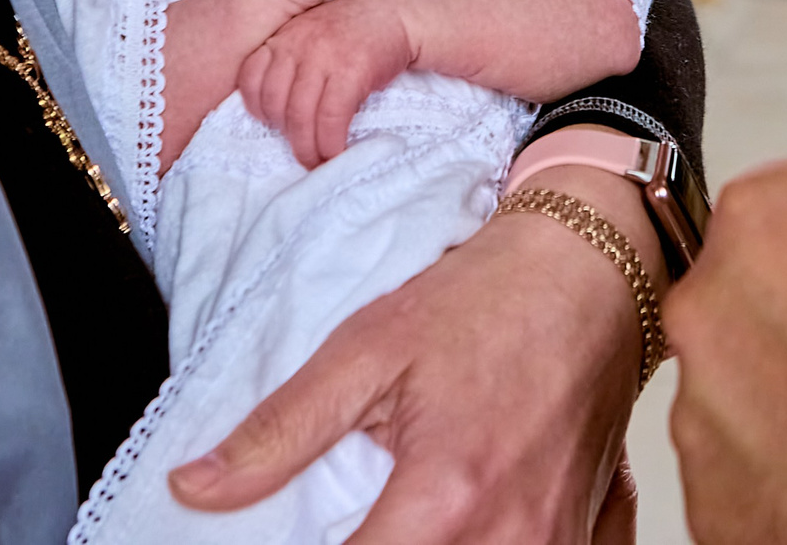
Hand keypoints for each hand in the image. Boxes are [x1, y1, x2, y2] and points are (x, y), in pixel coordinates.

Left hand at [172, 160, 659, 540]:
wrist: (590, 268)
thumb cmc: (489, 299)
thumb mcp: (368, 348)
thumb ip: (281, 430)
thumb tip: (196, 487)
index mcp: (446, 497)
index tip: (295, 535)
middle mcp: (511, 535)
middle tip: (364, 512)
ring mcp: (555, 542)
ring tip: (407, 514)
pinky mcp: (586, 536)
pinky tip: (469, 523)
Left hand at [238, 0, 416, 167]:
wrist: (397, 12)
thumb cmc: (355, 31)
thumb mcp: (312, 35)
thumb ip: (291, 62)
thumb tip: (279, 111)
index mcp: (283, 36)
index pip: (250, 76)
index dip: (257, 107)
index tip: (273, 124)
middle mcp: (298, 44)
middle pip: (275, 102)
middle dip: (286, 135)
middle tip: (302, 151)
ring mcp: (324, 56)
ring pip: (300, 114)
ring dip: (308, 147)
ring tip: (317, 159)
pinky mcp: (351, 70)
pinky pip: (331, 116)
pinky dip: (330, 141)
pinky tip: (335, 150)